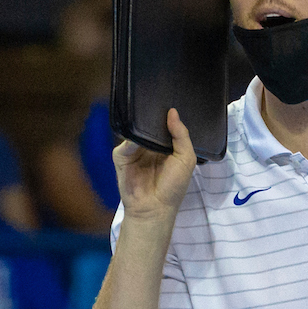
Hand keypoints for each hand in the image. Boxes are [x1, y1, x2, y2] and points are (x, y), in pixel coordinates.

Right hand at [113, 108, 195, 222]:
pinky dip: (133, 137)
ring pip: (136, 128)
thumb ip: (181, 135)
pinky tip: (140, 136)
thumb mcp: (186, 158)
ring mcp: (134, 150)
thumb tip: (173, 112)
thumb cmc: (173, 187)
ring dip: (142, 124)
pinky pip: (126, 140)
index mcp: (165, 146)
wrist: (154, 208)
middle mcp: (149, 146)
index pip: (164, 124)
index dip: (167, 114)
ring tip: (149, 116)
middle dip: (153, 115)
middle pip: (148, 123)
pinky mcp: (121, 155)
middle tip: (158, 102)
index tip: (170, 100)